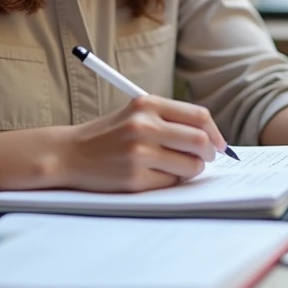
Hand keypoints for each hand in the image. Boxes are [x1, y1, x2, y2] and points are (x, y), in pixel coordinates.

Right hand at [55, 95, 228, 192]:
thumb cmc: (108, 135)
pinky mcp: (134, 179)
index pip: (198, 116)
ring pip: (190, 166)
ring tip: (179, 169)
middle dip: (209, 153)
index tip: (218, 144)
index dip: (215, 133)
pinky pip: (171, 183)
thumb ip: (169, 120)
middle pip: (199, 141)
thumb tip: (210, 139)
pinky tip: (156, 176)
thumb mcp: (135, 114)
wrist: (68, 154)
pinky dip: (171, 182)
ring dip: (192, 170)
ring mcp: (138, 153)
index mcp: (147, 104)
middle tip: (206, 159)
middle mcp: (143, 126)